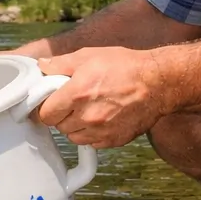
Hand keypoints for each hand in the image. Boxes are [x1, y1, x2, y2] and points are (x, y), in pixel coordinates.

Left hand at [35, 47, 169, 147]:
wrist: (158, 83)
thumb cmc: (126, 66)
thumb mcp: (90, 56)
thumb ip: (61, 64)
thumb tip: (42, 67)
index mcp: (77, 93)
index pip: (45, 114)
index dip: (47, 107)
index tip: (52, 101)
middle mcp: (87, 116)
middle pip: (58, 126)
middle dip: (62, 114)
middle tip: (73, 102)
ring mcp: (101, 131)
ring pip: (74, 137)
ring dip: (76, 126)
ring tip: (88, 109)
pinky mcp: (114, 140)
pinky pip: (92, 143)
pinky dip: (92, 134)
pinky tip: (101, 118)